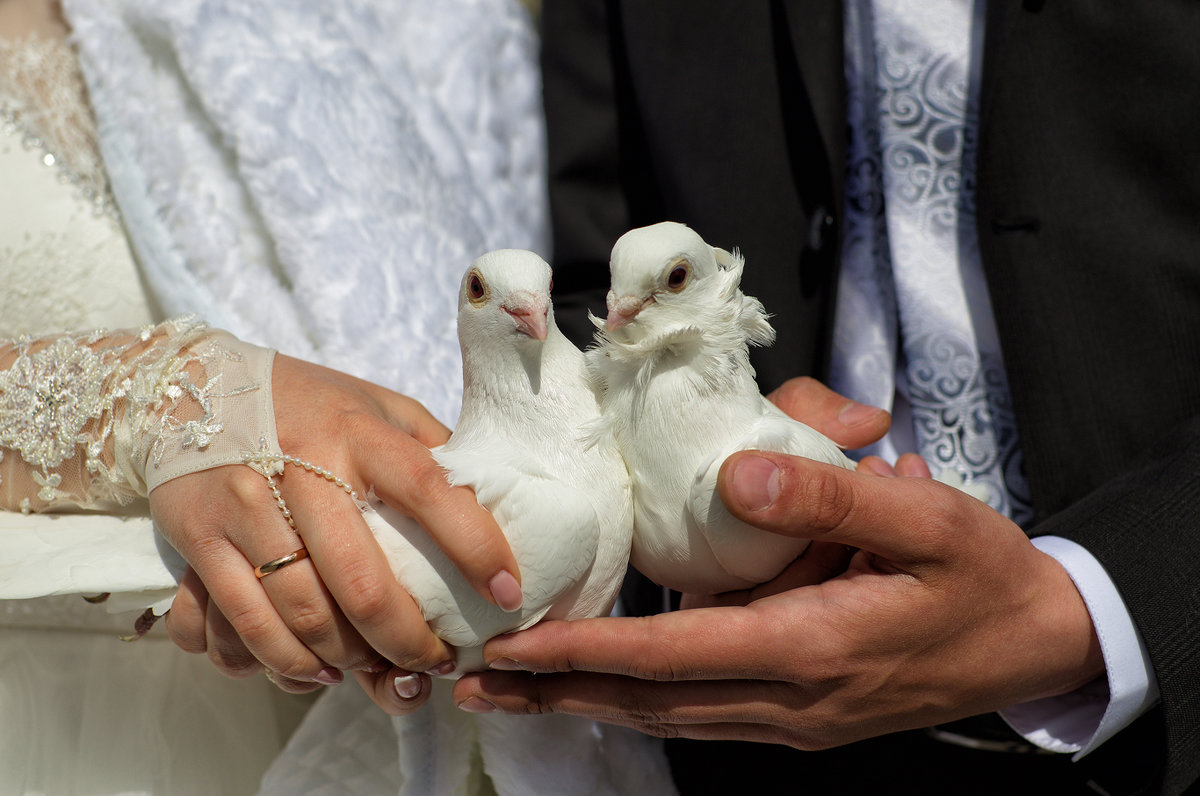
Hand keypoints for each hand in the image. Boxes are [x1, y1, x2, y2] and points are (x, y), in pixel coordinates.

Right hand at [157, 354, 521, 712]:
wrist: (190, 389)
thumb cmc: (307, 404)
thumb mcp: (375, 407)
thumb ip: (427, 448)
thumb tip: (489, 498)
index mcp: (356, 431)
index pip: (429, 490)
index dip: (474, 547)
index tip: (507, 593)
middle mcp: (300, 466)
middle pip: (362, 581)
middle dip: (408, 640)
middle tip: (437, 661)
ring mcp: (243, 504)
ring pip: (304, 614)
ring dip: (349, 661)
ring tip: (380, 670)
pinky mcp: (198, 538)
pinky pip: (244, 623)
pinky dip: (284, 661)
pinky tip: (316, 669)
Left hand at [451, 388, 1103, 746]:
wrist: (1039, 643)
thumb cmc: (983, 576)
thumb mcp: (928, 516)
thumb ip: (834, 493)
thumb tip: (740, 472)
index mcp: (813, 647)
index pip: (672, 655)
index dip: (585, 654)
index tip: (511, 648)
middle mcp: (790, 698)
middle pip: (652, 701)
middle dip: (558, 694)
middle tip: (474, 681)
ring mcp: (795, 716)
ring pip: (671, 714)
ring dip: (589, 702)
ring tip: (514, 691)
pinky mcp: (802, 712)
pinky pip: (704, 710)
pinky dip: (642, 696)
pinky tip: (606, 683)